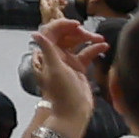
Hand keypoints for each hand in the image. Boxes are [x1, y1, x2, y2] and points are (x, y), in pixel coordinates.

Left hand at [24, 19, 101, 137]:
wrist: (73, 113)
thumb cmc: (62, 92)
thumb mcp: (55, 69)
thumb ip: (47, 50)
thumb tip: (34, 33)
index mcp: (47, 54)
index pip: (51, 32)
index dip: (62, 25)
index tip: (77, 24)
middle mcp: (56, 55)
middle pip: (65, 36)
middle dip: (77, 32)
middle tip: (90, 34)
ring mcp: (68, 62)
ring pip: (77, 44)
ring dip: (88, 39)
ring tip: (100, 39)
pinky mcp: (79, 68)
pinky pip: (86, 54)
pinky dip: (94, 49)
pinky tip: (104, 47)